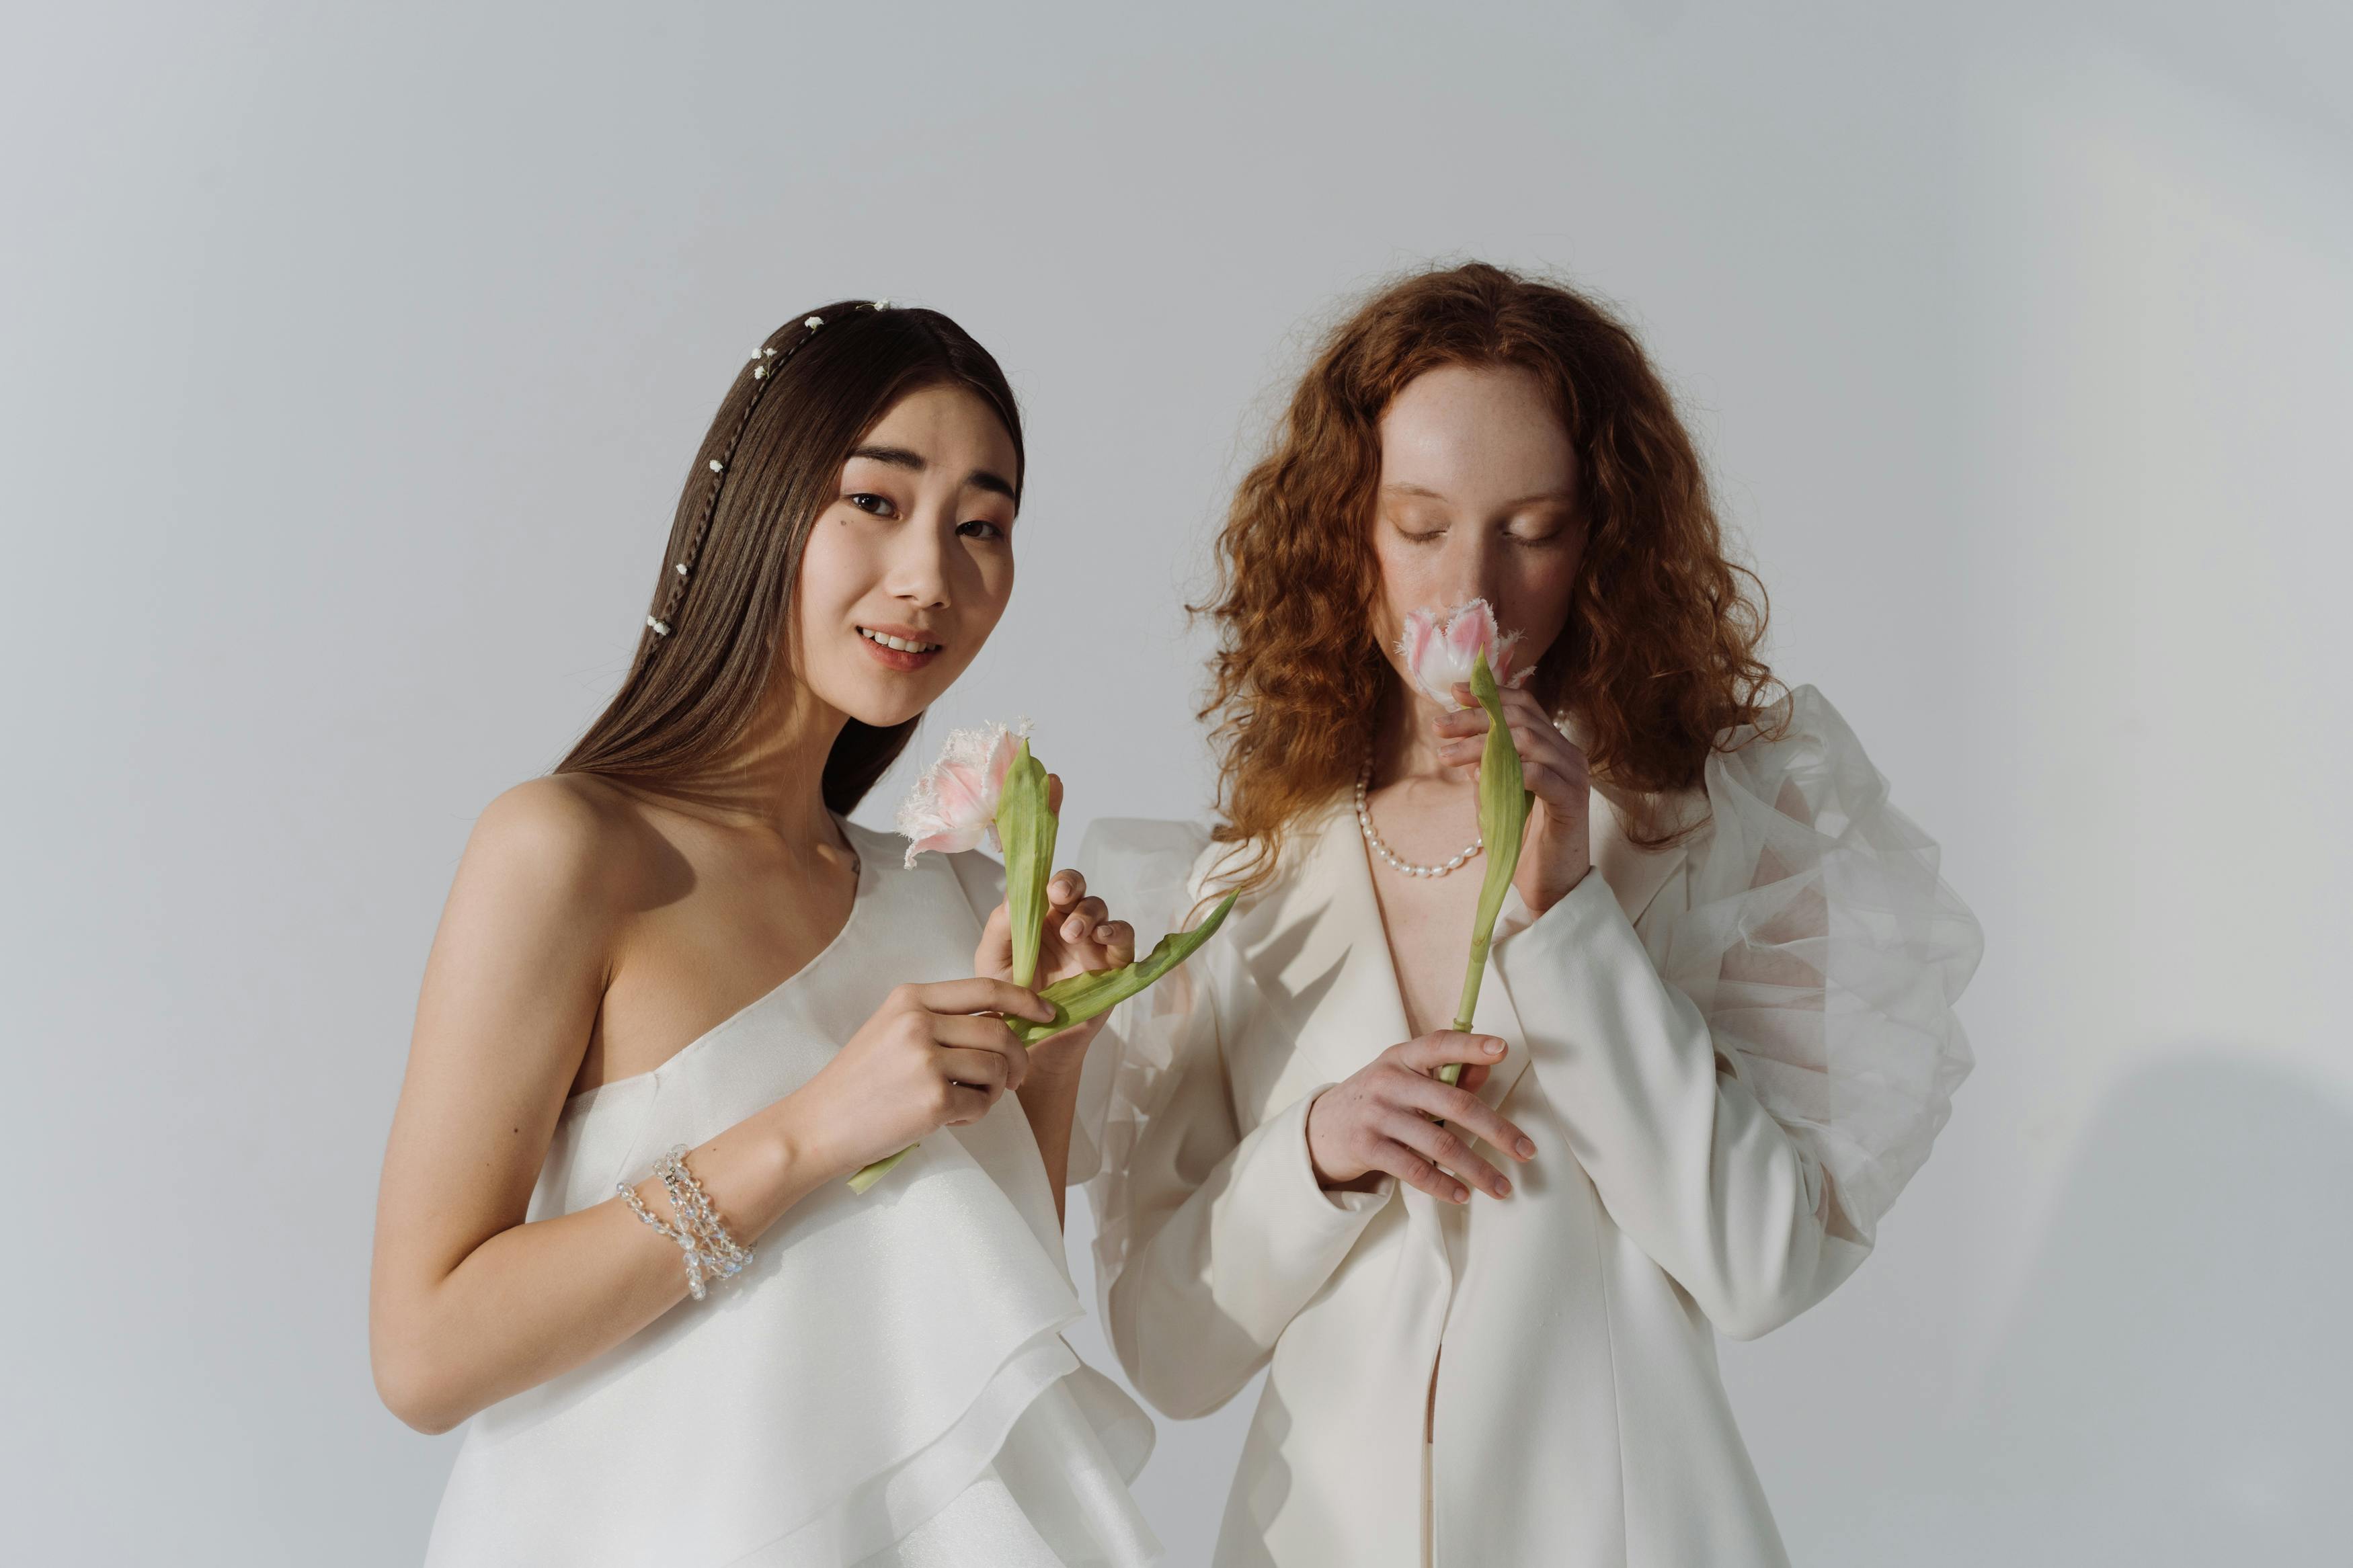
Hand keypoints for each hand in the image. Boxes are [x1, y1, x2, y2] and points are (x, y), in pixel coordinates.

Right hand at [786, 978, 1054, 1175]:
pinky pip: (982, 1103)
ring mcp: (926, 1060)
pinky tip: (953, 1118)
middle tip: (1015, 1077)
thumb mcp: (891, 1029)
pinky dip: (977, 1113)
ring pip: (997, 1067)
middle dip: (1018, 1057)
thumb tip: (1003, 1024)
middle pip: (1000, 1032)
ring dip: (996, 1089)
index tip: (1047, 1013)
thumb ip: (940, 1019)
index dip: (1025, 1000)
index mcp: (911, 998)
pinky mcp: (933, 1099)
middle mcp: (919, 1022)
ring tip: (971, 1100)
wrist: (817, 1124)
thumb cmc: (859, 1081)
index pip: (986, 989)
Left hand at [973, 775, 1136, 1080]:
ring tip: (1073, 933)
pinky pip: (1124, 938)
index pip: (1039, 861)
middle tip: (1059, 895)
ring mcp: (1090, 941)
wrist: (1026, 1051)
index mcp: (1031, 912)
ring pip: (1099, 907)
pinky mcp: (1112, 965)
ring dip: (1089, 913)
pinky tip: (1099, 942)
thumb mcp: (990, 963)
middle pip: (1074, 884)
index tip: (1051, 782)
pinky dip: (1115, 934)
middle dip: (1069, 882)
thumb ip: (1001, 925)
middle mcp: (1062, 919)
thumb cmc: (1006, 1004)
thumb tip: (1019, 893)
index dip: (1047, 818)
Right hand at [1304, 1032, 1537, 1202]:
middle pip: (1454, 1103)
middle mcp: (1389, 1081)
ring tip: (1502, 1187)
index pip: (1440, 1044)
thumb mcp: (1405, 1078)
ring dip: (1477, 1170)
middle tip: (1526, 1151)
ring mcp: (1376, 1114)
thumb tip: (1488, 1067)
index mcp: (1403, 1057)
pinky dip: (1443, 1185)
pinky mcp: (1367, 1147)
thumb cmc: (1377, 1099)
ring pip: (1440, 1144)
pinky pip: (1414, 1169)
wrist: (1320, 1128)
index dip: (1472, 1046)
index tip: (1502, 1050)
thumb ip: (1447, 1074)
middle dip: (1497, 1130)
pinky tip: (1462, 1195)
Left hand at [1434, 683, 1591, 914]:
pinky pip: (1539, 774)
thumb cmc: (1522, 839)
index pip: (1524, 705)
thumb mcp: (1496, 794)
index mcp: (1552, 747)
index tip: (1454, 691)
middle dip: (1475, 718)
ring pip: (1526, 741)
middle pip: (1520, 718)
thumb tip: (1457, 741)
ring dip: (1480, 744)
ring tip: (1446, 755)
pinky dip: (1506, 771)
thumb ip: (1484, 765)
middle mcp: (1567, 754)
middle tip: (1438, 726)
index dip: (1489, 694)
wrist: (1549, 886)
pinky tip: (1477, 778)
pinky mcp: (1572, 801)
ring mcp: (1573, 776)